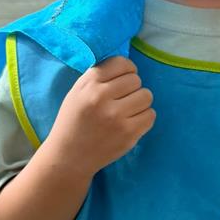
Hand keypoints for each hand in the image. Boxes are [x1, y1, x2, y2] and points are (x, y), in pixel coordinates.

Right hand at [47, 56, 154, 174]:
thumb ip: (99, 76)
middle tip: (122, 100)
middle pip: (136, 80)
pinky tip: (131, 122)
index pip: (122, 63)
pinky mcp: (128, 134)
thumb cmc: (74, 121)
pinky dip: (144, 118)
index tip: (123, 80)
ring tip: (127, 111)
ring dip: (140, 102)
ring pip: (147, 96)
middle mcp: (102, 97)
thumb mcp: (77, 91)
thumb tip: (126, 66)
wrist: (69, 156)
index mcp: (89, 84)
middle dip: (132, 88)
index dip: (126, 70)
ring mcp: (116, 117)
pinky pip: (150, 115)